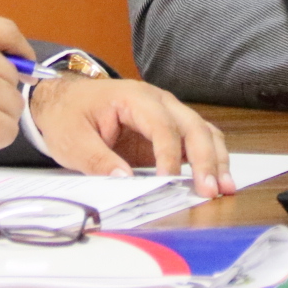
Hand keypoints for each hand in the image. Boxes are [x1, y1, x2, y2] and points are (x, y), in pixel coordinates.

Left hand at [27, 76, 235, 198]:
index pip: (162, 126)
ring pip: (203, 132)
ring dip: (216, 159)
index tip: (169, 181)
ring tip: (224, 188)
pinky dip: (211, 158)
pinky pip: (198, 140)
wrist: (63, 100)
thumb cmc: (68, 115)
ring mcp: (167, 113)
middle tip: (210, 190)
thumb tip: (124, 179)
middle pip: (192, 127)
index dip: (168, 155)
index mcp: (133, 98)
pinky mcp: (169, 129)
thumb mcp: (72, 140)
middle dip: (205, 159)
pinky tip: (217, 179)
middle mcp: (158, 101)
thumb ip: (97, 160)